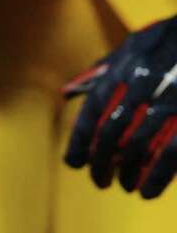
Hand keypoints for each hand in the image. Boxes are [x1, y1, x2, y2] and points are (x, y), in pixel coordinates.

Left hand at [63, 15, 176, 198]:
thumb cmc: (166, 41)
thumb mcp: (132, 46)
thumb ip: (102, 71)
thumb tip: (67, 93)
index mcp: (124, 68)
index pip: (93, 108)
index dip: (80, 138)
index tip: (73, 162)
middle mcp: (142, 85)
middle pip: (111, 132)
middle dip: (101, 161)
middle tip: (98, 180)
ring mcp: (168, 101)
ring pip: (138, 146)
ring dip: (127, 172)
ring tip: (122, 184)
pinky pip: (170, 154)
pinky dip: (157, 177)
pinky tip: (148, 192)